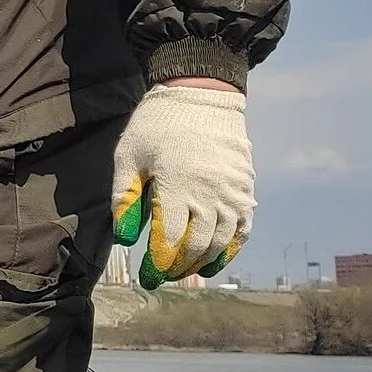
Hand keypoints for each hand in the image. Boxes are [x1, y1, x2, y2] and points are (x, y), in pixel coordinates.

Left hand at [113, 79, 253, 288]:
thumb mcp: (128, 157)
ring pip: (220, 243)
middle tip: (161, 276)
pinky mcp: (245, 189)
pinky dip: (228, 250)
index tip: (147, 276)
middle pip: (196, 247)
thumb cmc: (156, 125)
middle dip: (177, 268)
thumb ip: (125, 199)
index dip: (158, 264)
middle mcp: (209, 194)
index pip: (169, 241)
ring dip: (201, 263)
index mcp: (176, 186)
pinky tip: (213, 260)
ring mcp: (232, 193)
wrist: (200, 94)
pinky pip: (242, 229)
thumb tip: (125, 240)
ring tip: (183, 271)